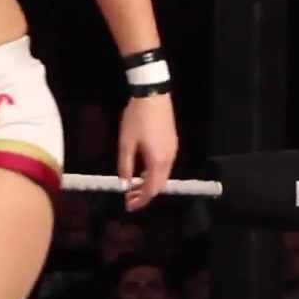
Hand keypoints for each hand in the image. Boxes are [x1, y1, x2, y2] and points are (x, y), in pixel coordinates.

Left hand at [117, 93, 176, 211]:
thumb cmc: (136, 118)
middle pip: (159, 184)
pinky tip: (143, 170)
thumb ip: (125, 166)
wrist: (153, 93)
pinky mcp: (172, 141)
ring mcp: (173, 149)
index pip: (151, 189)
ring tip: (134, 186)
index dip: (141, 200)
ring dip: (149, 183)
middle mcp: (169, 158)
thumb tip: (125, 185)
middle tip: (129, 198)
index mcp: (158, 161)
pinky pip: (165, 165)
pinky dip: (154, 173)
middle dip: (145, 194)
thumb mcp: (126, 143)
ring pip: (163, 175)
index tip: (128, 206)